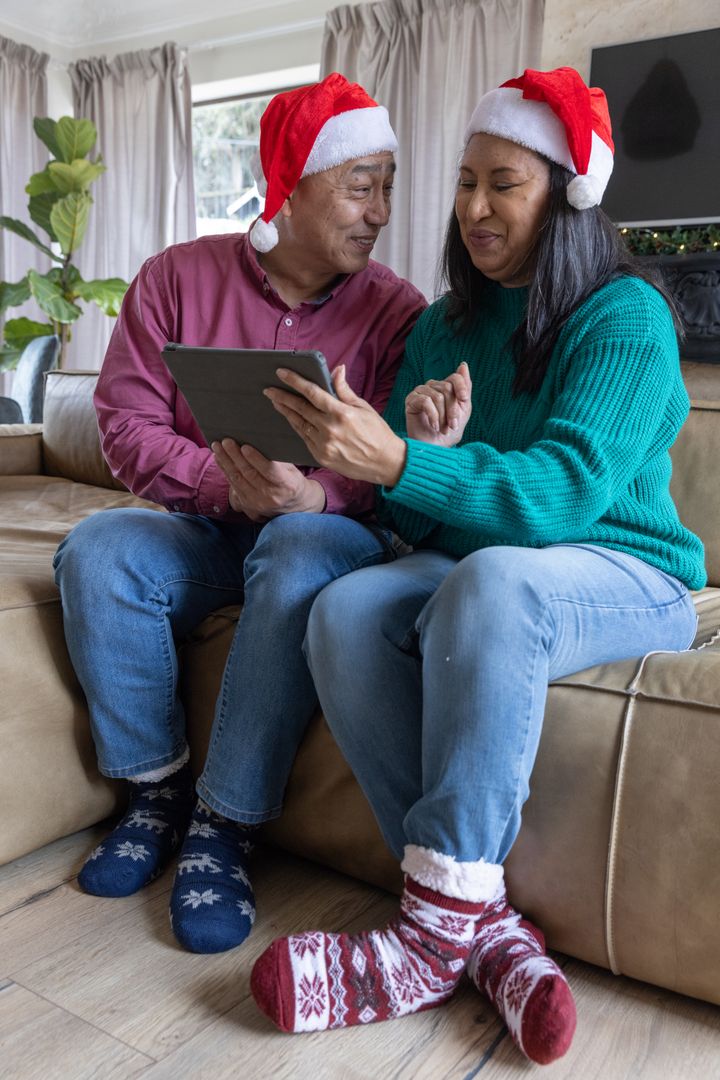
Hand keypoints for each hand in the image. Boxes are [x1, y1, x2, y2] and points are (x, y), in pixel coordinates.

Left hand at [212, 439, 325, 520]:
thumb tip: (259, 440)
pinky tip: (220, 458)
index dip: (256, 458)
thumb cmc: (292, 481)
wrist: (294, 506)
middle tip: (226, 441)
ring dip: (226, 461)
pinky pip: (233, 485)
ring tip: (217, 446)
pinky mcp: (247, 505)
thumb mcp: (292, 469)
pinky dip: (225, 470)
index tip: (245, 446)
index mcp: (287, 485)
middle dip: (235, 456)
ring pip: (238, 479)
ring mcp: (258, 502)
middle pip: (250, 474)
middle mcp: (272, 496)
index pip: (270, 471)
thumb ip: (278, 459)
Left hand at [263, 365, 406, 486]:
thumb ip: (345, 390)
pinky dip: (297, 427)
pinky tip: (292, 420)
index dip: (295, 381)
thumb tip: (336, 370)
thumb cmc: (377, 433)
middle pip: (300, 408)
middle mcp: (330, 429)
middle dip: (282, 397)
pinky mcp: (322, 457)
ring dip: (286, 412)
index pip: (312, 393)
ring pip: (299, 424)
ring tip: (276, 403)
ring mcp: (324, 445)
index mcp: (341, 413)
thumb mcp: (364, 408)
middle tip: (269, 390)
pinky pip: (305, 438)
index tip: (281, 372)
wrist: (386, 463)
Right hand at [405, 362, 471, 446]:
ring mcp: (420, 392)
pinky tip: (434, 426)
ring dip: (443, 416)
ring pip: (437, 396)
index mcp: (445, 387)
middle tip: (453, 426)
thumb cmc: (449, 430)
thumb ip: (464, 387)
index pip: (455, 378)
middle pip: (447, 389)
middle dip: (452, 409)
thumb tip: (463, 364)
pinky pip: (425, 401)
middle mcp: (432, 386)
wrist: (435, 448)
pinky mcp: (411, 401)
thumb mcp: (463, 409)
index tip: (465, 400)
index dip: (461, 387)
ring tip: (443, 429)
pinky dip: (433, 416)